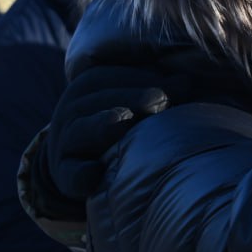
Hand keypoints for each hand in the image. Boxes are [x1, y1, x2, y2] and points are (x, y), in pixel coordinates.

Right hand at [33, 65, 184, 216]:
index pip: (109, 76)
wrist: (77, 161)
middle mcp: (71, 111)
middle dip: (131, 98)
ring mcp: (65, 143)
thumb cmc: (116, 124)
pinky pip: (70, 174)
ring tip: (123, 121)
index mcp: (87, 88)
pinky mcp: (64, 174)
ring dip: (102, 126)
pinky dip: (82, 174)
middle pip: (98, 100)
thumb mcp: (131, 102)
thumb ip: (155, 89)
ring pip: (80, 131)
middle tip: (161, 100)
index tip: (177, 83)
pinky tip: (95, 172)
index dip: (143, 77)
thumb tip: (186, 81)